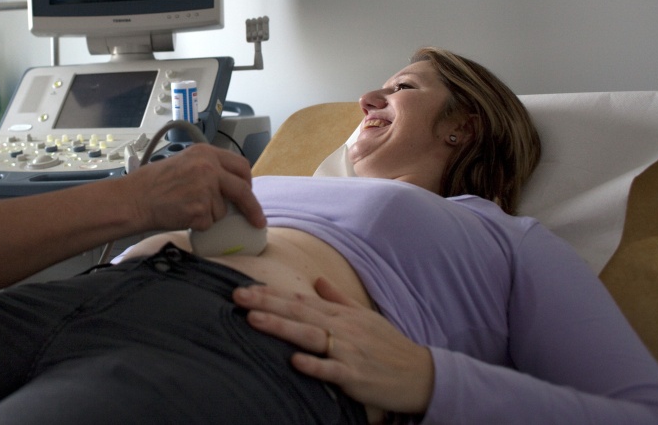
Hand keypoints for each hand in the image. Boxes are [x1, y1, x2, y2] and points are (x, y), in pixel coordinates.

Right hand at [129, 143, 264, 230]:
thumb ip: (208, 169)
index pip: (241, 165)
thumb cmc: (153, 184)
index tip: (250, 192)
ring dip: (210, 215)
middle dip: (252, 208)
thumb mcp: (184, 163)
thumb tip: (229, 187)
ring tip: (185, 207)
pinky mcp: (200, 209)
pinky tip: (182, 215)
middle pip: (243, 189)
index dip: (247, 181)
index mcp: (205, 153)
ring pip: (223, 210)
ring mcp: (206, 188)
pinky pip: (209, 223)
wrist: (134, 199)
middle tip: (257, 220)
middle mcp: (209, 167)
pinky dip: (199, 224)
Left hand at [232, 277, 433, 415]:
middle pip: (298, 313)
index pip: (299, 300)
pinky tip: (294, 361)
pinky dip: (314, 365)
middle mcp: (342, 328)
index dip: (271, 293)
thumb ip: (337, 298)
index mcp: (340, 314)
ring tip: (253, 319)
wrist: (420, 374)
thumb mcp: (363, 316)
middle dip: (266, 303)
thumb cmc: (387, 345)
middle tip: (237, 296)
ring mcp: (348, 351)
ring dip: (281, 327)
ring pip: (309, 336)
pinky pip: (331, 370)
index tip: (244, 288)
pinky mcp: (356, 376)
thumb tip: (316, 281)